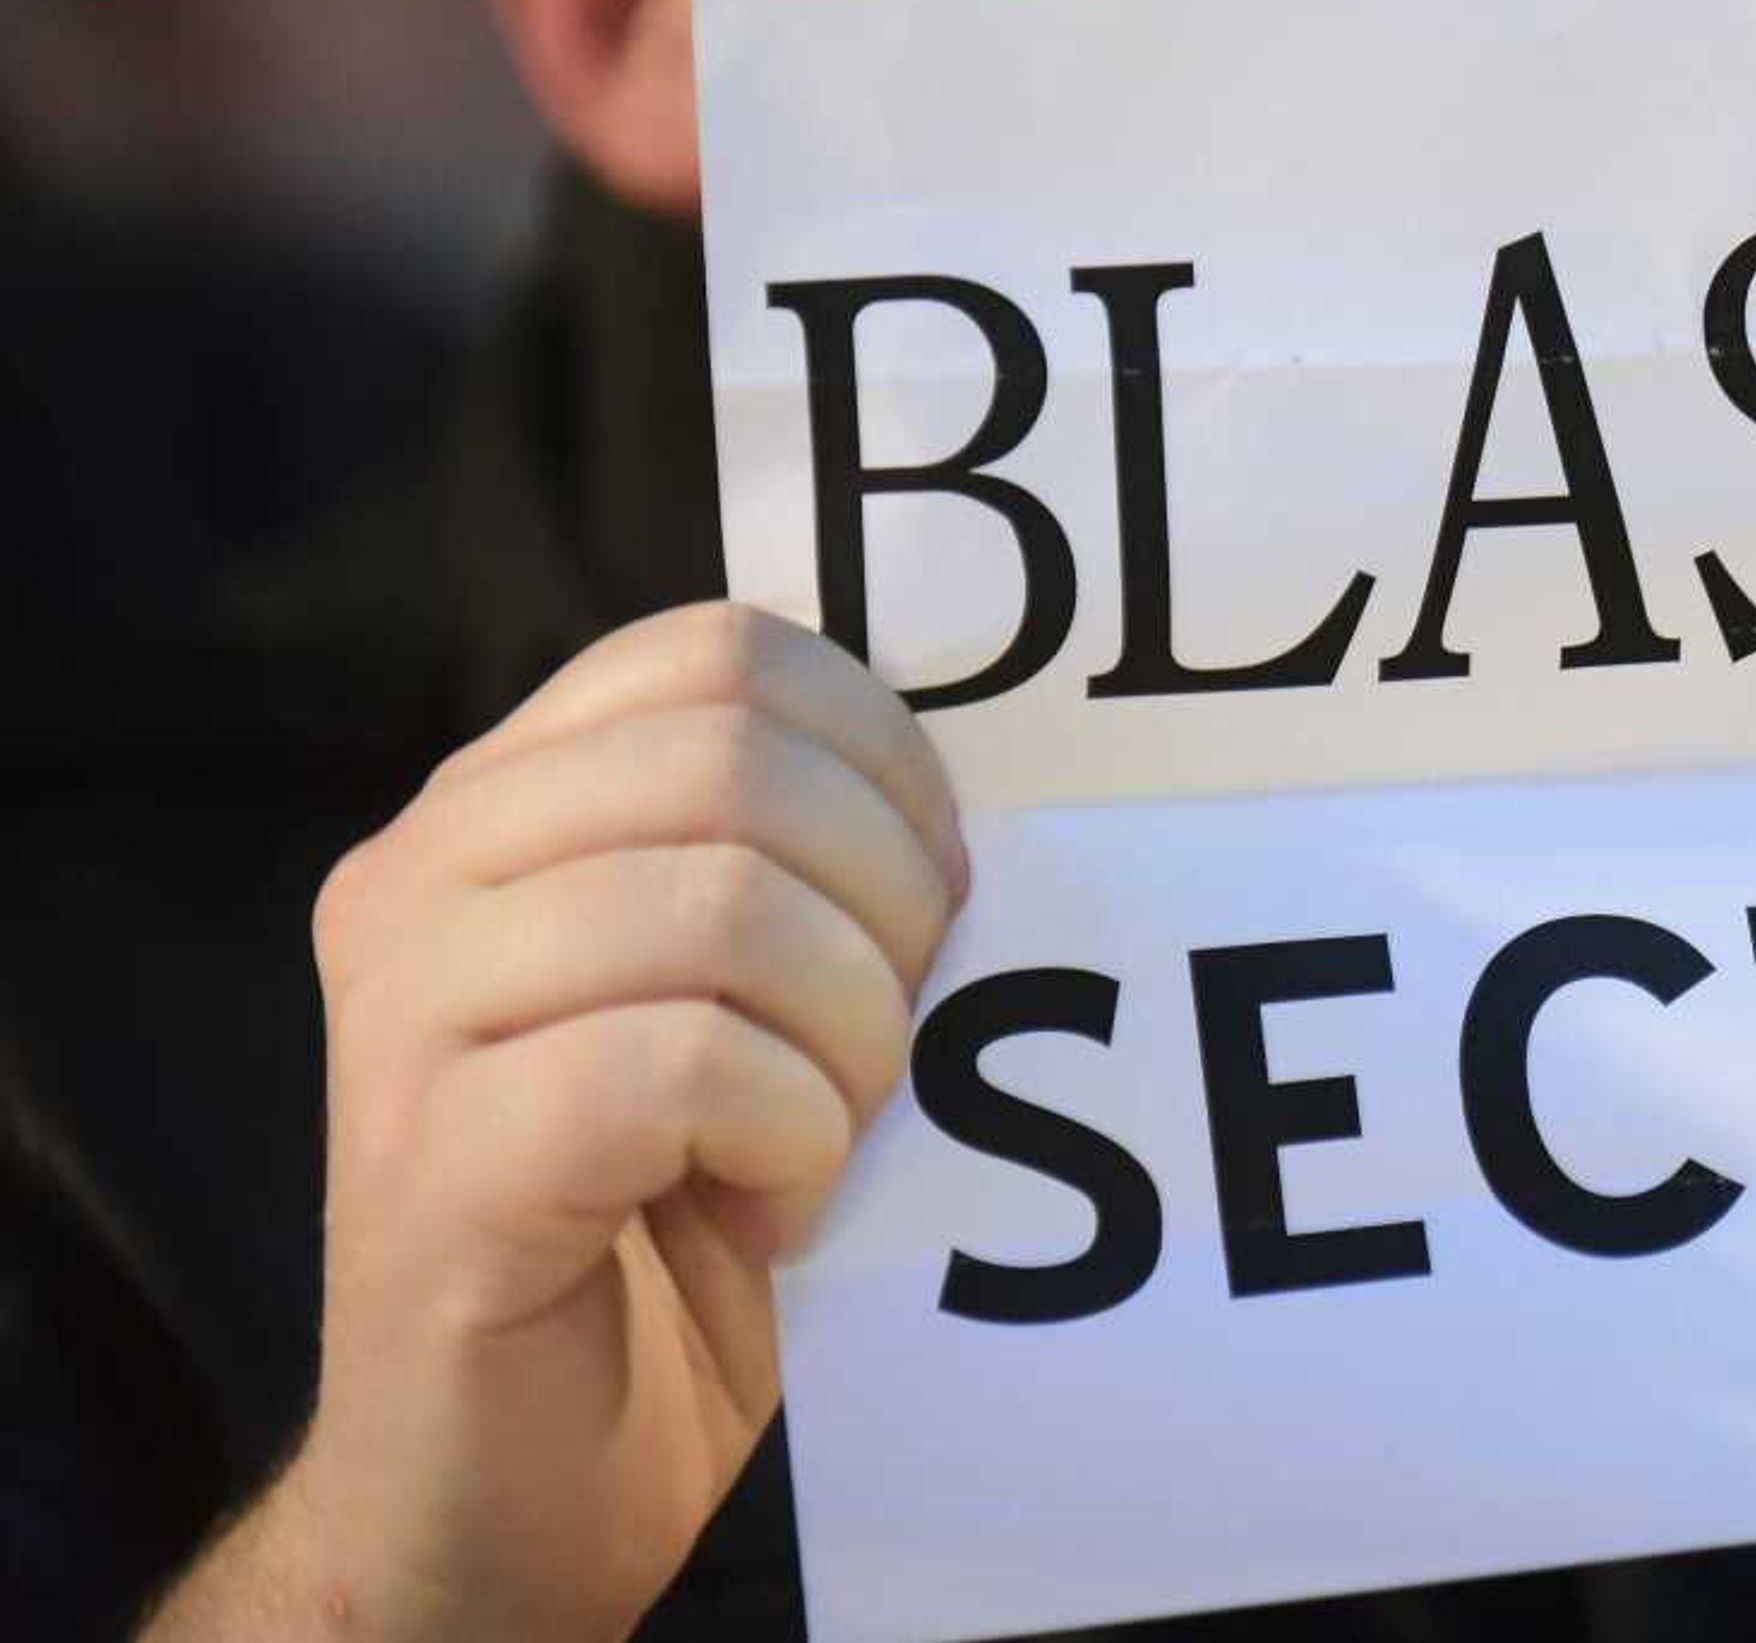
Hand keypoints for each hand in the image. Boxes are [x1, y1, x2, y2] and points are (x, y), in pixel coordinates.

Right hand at [160, 604, 964, 1640]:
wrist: (512, 1486)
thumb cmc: (665, 1232)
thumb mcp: (738, 1000)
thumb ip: (795, 866)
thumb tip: (972, 800)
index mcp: (498, 804)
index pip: (724, 650)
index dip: (883, 757)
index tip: (936, 899)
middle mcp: (419, 874)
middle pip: (736, 759)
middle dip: (884, 899)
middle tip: (891, 1043)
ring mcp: (402, 1014)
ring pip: (723, 906)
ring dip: (847, 1040)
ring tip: (824, 1138)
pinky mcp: (431, 1160)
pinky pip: (678, 1066)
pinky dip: (786, 1139)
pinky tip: (770, 1213)